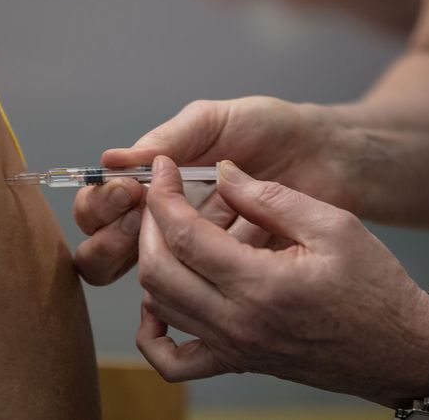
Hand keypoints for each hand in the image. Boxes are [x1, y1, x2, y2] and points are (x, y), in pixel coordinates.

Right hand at [73, 96, 343, 284]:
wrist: (329, 158)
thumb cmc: (270, 131)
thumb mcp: (216, 122)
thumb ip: (169, 138)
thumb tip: (113, 160)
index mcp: (153, 189)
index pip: (99, 210)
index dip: (101, 207)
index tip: (128, 190)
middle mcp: (165, 229)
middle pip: (105, 255)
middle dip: (114, 239)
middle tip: (145, 216)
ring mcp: (197, 261)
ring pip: (146, 284)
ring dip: (161, 258)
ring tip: (199, 230)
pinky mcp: (230, 284)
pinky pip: (195, 305)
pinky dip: (198, 288)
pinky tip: (216, 267)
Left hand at [135, 156, 428, 405]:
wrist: (400, 349)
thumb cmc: (375, 286)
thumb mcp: (333, 225)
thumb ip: (270, 196)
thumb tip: (222, 170)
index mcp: (262, 285)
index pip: (184, 237)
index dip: (163, 196)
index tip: (161, 168)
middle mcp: (238, 323)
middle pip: (158, 272)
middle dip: (148, 226)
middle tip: (160, 197)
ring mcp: (234, 348)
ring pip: (160, 306)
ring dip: (153, 262)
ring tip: (167, 231)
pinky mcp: (237, 361)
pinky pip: (173, 360)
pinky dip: (153, 332)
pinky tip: (160, 302)